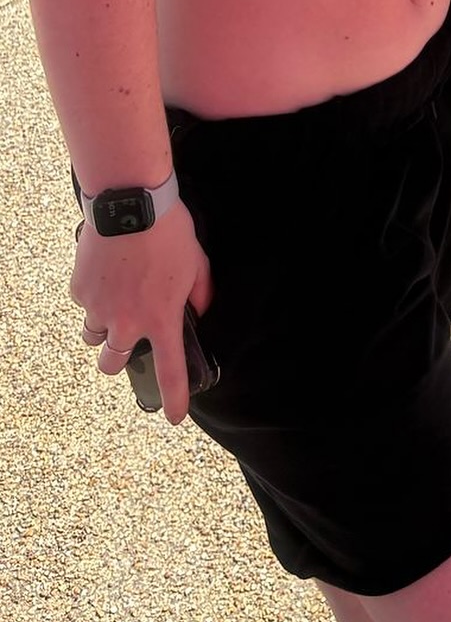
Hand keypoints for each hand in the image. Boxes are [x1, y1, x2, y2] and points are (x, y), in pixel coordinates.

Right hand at [71, 204, 211, 422]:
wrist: (130, 205)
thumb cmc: (169, 231)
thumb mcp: (197, 263)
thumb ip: (200, 294)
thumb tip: (198, 308)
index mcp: (161, 318)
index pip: (170, 371)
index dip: (173, 398)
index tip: (173, 416)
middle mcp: (126, 322)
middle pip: (113, 364)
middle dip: (119, 359)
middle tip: (127, 340)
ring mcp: (99, 309)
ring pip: (94, 338)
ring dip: (104, 329)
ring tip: (116, 302)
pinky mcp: (80, 291)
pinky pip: (85, 304)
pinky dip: (95, 297)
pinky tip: (107, 273)